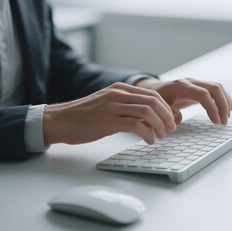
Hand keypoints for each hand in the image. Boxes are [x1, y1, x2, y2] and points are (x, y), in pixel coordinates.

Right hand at [43, 82, 176, 145]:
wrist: (60, 121)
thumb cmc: (83, 116)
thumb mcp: (107, 105)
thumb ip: (125, 107)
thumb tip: (147, 118)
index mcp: (119, 89)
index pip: (151, 95)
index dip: (165, 108)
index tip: (170, 120)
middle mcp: (117, 94)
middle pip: (153, 101)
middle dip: (166, 117)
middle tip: (171, 129)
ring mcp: (112, 106)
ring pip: (147, 112)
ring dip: (159, 126)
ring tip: (160, 137)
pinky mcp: (107, 120)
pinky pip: (135, 125)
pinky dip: (147, 134)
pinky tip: (148, 141)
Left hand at [135, 78, 231, 124]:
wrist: (153, 90)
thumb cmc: (154, 100)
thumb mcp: (156, 107)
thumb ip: (166, 113)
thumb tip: (177, 120)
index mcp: (180, 86)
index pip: (202, 94)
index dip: (212, 107)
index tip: (216, 122)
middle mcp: (190, 82)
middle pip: (214, 88)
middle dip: (222, 105)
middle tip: (224, 122)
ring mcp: (196, 83)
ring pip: (217, 88)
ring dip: (225, 102)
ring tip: (226, 118)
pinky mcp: (199, 88)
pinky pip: (216, 91)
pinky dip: (223, 99)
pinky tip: (225, 111)